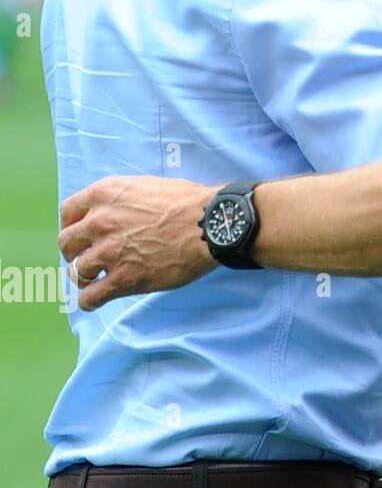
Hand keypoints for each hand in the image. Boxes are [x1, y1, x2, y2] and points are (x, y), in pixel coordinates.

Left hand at [58, 176, 216, 309]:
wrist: (210, 225)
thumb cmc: (189, 202)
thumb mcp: (148, 186)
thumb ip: (124, 200)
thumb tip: (120, 212)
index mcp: (104, 194)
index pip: (67, 212)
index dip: (72, 225)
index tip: (81, 234)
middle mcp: (99, 222)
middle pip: (66, 243)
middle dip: (74, 252)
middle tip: (89, 257)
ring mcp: (108, 252)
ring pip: (77, 271)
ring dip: (85, 276)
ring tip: (96, 280)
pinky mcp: (122, 279)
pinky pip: (90, 298)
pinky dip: (89, 301)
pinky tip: (96, 300)